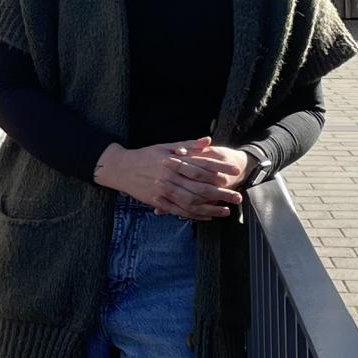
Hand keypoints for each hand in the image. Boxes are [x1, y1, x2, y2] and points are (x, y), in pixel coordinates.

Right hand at [94, 138, 245, 219]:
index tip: (234, 172)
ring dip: (211, 208)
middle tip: (237, 196)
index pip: (201, 165)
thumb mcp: (165, 146)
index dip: (220, 168)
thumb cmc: (145, 156)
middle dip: (221, 192)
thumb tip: (208, 140)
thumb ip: (188, 145)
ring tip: (226, 211)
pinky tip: (207, 216)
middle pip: (200, 186)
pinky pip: (179, 210)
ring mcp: (164, 191)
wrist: (120, 168)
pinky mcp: (158, 202)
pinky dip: (194, 215)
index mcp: (173, 161)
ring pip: (191, 202)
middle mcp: (170, 176)